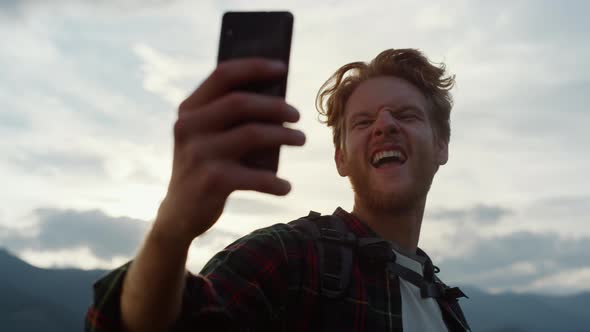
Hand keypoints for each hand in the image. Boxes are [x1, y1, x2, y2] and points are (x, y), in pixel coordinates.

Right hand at [153, 58, 304, 245]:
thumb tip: (278, 98)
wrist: (178, 215)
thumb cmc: (204, 168)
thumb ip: (229, 117)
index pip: (222, 75)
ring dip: (284, 136)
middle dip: (276, 106)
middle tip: (297, 115)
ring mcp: (199, 154)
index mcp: (189, 110)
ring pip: (253, 134)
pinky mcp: (211, 182)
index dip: (255, 67)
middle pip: (241, 103)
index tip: (282, 68)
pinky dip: (275, 182)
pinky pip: (256, 176)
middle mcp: (189, 127)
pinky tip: (285, 187)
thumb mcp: (206, 138)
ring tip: (300, 139)